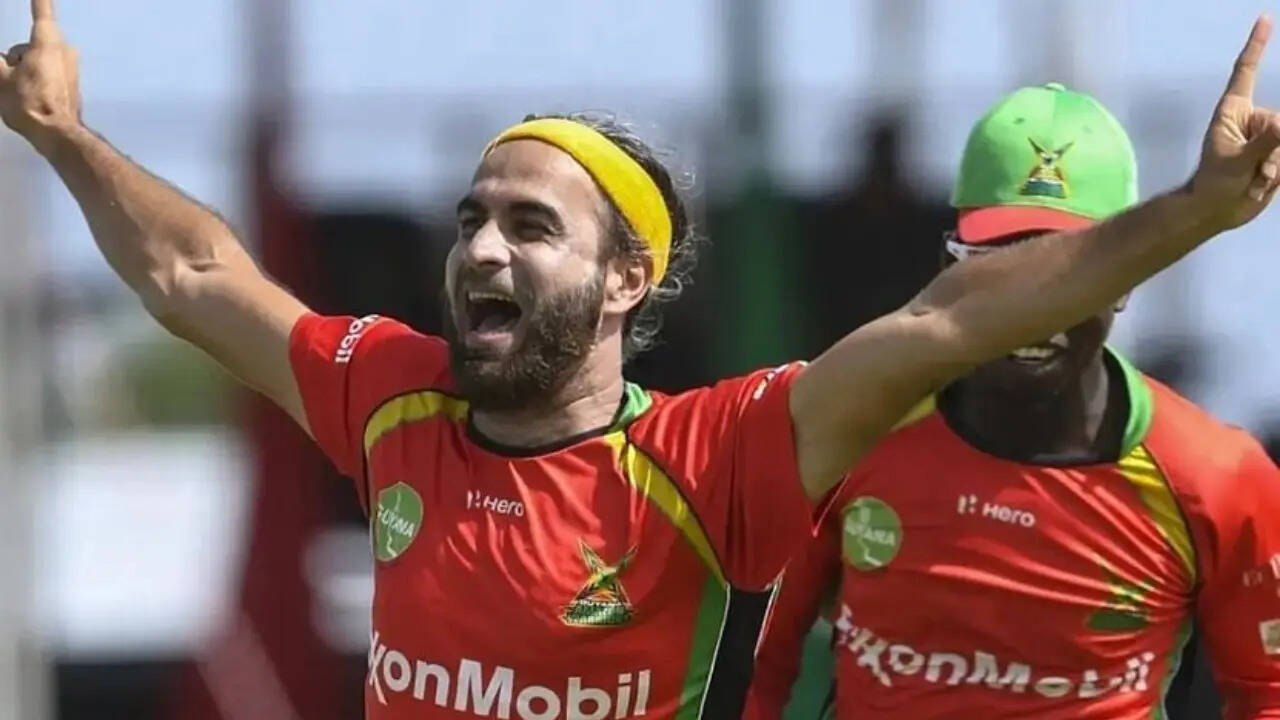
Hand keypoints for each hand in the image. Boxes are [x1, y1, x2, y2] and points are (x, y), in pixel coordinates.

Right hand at [0, 0, 80, 154]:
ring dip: (25, 71)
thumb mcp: (0, 78)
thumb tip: (2, 60)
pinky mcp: (72, 82)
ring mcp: (71, 67)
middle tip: (11, 80)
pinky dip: (36, 80)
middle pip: (30, 45)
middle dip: (16, 59)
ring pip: (37, 60)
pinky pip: (47, 73)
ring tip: (22, 93)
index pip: (42, 12)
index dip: (40, 0)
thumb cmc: (27, 102)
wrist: (57, 134)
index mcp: (46, 43)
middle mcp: (64, 50)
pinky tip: (33, 98)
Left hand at [1190, 15, 1279, 230]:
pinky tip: (1261, 185)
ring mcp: (1267, 136)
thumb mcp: (1237, 162)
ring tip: (1253, 181)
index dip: (1256, 46)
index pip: (1246, 72)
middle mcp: (1253, 119)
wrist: (1217, 211)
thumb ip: (1264, 143)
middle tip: (1251, 172)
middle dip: (1274, 152)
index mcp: (1234, 111)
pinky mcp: (1277, 153)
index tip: (1264, 18)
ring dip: (1276, 167)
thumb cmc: (1214, 183)